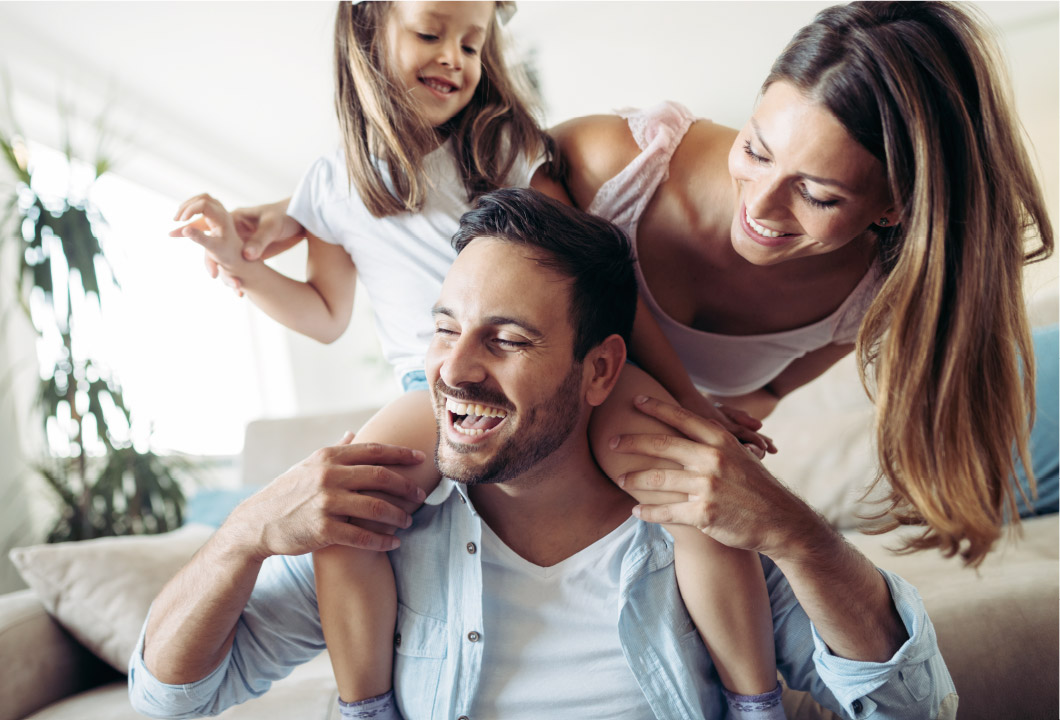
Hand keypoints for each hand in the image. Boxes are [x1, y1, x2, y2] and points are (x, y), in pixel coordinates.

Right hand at [171, 193, 248, 280]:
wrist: (240, 257)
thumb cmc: (228, 254)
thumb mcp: (213, 248)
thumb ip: (200, 238)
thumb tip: (185, 230)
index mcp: (223, 218)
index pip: (204, 203)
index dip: (190, 210)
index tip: (180, 222)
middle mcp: (222, 212)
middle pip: (203, 198)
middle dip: (187, 206)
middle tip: (176, 220)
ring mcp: (220, 213)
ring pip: (202, 199)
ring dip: (188, 206)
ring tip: (178, 219)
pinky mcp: (217, 216)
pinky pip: (203, 206)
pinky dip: (192, 210)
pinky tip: (184, 221)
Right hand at [179, 197, 303, 295]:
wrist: (301, 219)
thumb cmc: (285, 216)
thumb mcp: (273, 227)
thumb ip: (260, 241)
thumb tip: (247, 257)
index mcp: (234, 218)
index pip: (206, 221)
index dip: (191, 227)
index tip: (176, 231)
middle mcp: (234, 230)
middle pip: (212, 244)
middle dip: (209, 259)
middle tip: (212, 274)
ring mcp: (241, 241)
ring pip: (223, 257)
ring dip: (224, 271)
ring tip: (232, 287)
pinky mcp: (250, 251)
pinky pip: (237, 264)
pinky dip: (235, 274)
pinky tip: (242, 289)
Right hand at [222, 432, 427, 561]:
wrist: (258, 523)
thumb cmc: (288, 492)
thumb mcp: (308, 465)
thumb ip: (334, 450)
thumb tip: (352, 433)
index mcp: (328, 457)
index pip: (374, 451)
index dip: (401, 453)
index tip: (421, 458)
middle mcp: (328, 476)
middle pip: (381, 477)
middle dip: (406, 486)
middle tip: (421, 495)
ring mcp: (326, 502)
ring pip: (376, 508)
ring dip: (398, 516)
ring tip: (408, 522)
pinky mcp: (323, 529)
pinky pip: (362, 537)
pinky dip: (382, 541)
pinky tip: (393, 543)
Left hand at [610, 395, 817, 559]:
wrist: (780, 521)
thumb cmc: (756, 487)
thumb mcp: (741, 456)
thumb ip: (715, 443)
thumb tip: (689, 428)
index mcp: (720, 440)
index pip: (681, 418)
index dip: (656, 407)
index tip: (634, 400)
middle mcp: (712, 459)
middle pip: (661, 444)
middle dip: (631, 442)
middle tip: (611, 442)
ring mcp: (707, 486)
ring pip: (658, 479)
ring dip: (634, 479)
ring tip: (620, 479)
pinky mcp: (703, 513)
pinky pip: (666, 511)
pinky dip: (648, 512)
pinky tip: (636, 511)